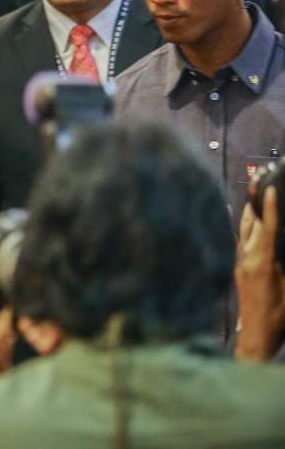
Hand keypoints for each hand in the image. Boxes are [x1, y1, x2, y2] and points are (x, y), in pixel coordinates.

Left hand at [235, 187, 284, 360]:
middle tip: (260, 181)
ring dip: (249, 213)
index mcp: (262, 262)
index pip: (268, 228)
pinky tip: (244, 220)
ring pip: (243, 231)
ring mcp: (239, 264)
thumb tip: (283, 244)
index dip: (270, 207)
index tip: (270, 187)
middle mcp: (246, 259)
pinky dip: (245, 228)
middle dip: (257, 203)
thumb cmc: (279, 317)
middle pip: (251, 224)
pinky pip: (240, 242)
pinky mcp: (238, 270)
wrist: (255, 337)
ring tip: (253, 195)